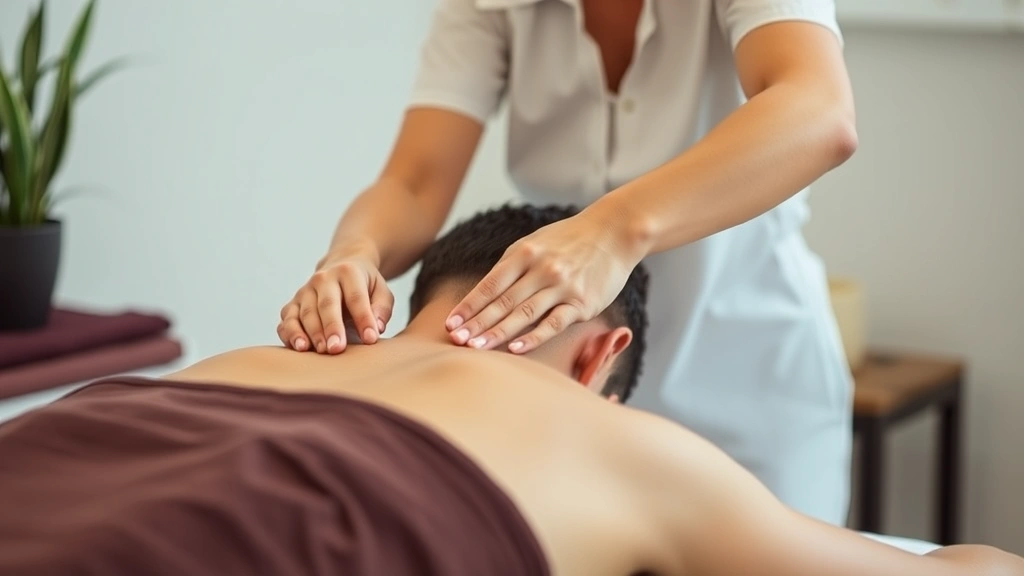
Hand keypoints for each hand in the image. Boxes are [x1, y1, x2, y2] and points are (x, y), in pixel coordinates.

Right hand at [277, 247, 394, 353]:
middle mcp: (323, 279)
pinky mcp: (292, 305)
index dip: (363, 318)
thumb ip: (382, 308)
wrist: (340, 270)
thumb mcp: (381, 292)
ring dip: (312, 333)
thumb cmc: (365, 287)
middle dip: (332, 327)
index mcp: (348, 272)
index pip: (356, 297)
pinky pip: (287, 320)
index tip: (370, 339)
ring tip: (319, 350)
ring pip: (305, 313)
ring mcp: (304, 291)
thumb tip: (376, 329)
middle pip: (327, 304)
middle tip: (337, 349)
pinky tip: (300, 347)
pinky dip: (290, 334)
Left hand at [445, 210, 641, 352]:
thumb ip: (512, 267)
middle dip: (477, 323)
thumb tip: (485, 295)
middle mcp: (541, 269)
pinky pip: (553, 322)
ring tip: (476, 348)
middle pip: (502, 302)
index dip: (469, 305)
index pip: (490, 284)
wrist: (613, 233)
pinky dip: (533, 336)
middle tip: (456, 341)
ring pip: (523, 314)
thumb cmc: (569, 240)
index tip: (450, 324)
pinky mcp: (581, 302)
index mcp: (524, 253)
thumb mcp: (535, 243)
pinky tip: (516, 349)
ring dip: (497, 332)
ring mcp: (562, 286)